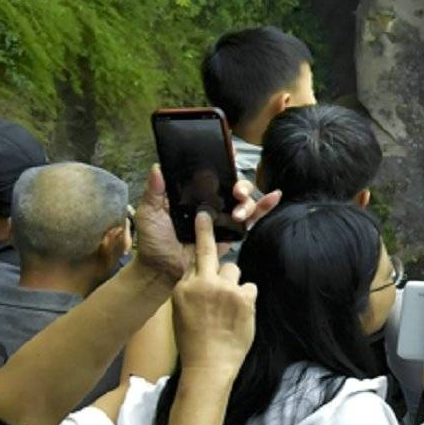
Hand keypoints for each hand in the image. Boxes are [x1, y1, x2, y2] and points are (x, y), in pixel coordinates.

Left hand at [132, 167, 281, 281]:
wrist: (162, 270)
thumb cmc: (154, 242)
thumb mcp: (149, 214)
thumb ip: (154, 192)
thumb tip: (157, 168)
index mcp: (193, 194)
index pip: (212, 173)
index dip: (224, 161)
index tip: (231, 154)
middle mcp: (210, 202)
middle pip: (233, 185)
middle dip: (240, 185)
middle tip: (236, 192)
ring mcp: (223, 217)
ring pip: (245, 201)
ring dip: (248, 202)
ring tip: (238, 213)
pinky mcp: (232, 233)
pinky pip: (252, 219)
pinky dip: (265, 206)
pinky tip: (274, 196)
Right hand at [171, 212, 256, 382]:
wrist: (209, 363)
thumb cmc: (194, 340)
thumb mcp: (182, 311)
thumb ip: (192, 288)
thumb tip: (202, 272)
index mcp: (183, 287)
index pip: (191, 257)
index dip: (198, 236)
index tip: (202, 216)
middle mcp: (202, 283)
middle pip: (211, 252)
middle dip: (209, 232)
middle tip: (208, 217)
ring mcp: (225, 289)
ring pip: (233, 269)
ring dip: (233, 283)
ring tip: (228, 304)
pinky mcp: (244, 297)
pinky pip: (249, 287)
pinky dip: (246, 297)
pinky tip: (240, 313)